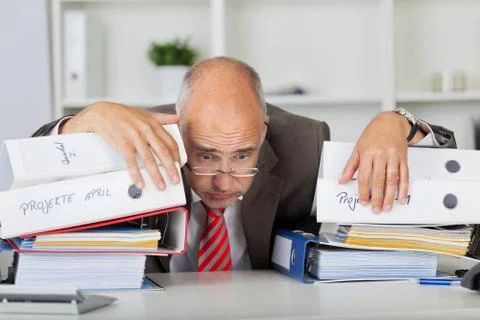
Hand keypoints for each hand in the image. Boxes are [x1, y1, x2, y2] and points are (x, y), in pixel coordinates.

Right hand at [61, 102, 180, 189]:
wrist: (102, 113)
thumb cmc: (123, 114)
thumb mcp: (145, 113)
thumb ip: (162, 118)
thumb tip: (177, 118)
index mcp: (153, 124)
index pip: (170, 142)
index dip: (176, 156)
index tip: (179, 166)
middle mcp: (146, 130)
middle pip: (162, 152)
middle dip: (170, 168)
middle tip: (175, 180)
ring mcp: (134, 136)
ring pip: (148, 159)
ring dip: (156, 175)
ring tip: (160, 185)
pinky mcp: (122, 143)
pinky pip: (131, 161)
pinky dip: (136, 174)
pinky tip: (140, 182)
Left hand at [339, 112, 411, 212]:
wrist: (390, 122)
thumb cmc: (372, 135)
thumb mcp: (358, 148)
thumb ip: (350, 166)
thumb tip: (342, 180)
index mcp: (368, 153)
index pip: (364, 176)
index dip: (363, 191)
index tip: (364, 201)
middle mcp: (381, 155)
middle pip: (379, 180)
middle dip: (377, 197)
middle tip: (376, 209)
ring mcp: (394, 156)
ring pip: (392, 179)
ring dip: (390, 196)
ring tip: (387, 207)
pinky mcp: (404, 158)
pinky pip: (405, 175)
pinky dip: (404, 188)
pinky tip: (401, 197)